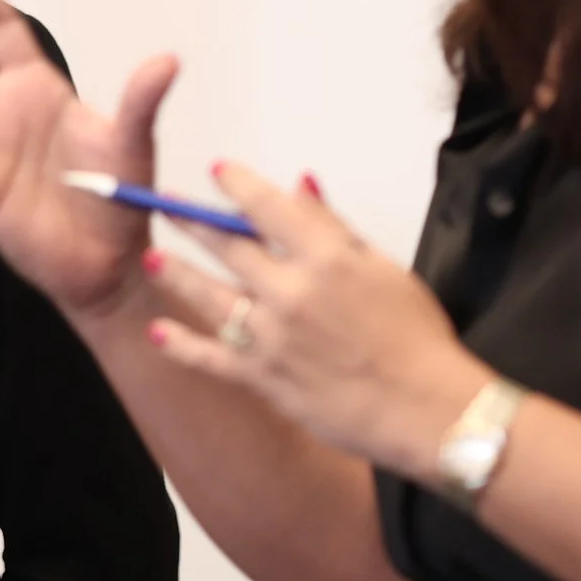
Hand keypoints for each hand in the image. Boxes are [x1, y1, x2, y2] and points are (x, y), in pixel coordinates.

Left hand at [142, 162, 493, 475]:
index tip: (218, 170)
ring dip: (175, 274)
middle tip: (164, 203)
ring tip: (152, 257)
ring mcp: (272, 337)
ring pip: (210, 297)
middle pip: (229, 246)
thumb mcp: (385, 268)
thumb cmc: (416, 337)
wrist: (428, 409)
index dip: (238, 185)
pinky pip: (213, 358)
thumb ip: (335, 228)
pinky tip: (158, 331)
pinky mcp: (265, 379)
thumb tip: (301, 184)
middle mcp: (291, 292)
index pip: (269, 207)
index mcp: (326, 257)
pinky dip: (182, 345)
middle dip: (193, 221)